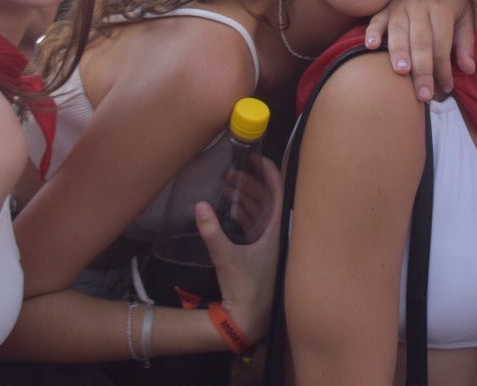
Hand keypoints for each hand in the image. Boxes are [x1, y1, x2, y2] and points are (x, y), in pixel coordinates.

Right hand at [200, 158, 281, 342]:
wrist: (250, 320)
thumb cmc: (246, 289)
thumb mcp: (226, 257)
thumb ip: (211, 232)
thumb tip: (199, 205)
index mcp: (277, 230)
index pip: (278, 191)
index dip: (269, 172)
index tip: (257, 157)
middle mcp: (277, 233)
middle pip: (266, 198)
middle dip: (250, 182)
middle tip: (232, 170)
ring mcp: (269, 244)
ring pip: (260, 211)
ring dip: (245, 197)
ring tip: (227, 184)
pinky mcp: (260, 254)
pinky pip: (255, 225)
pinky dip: (243, 214)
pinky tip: (229, 210)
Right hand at [365, 0, 475, 100]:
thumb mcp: (465, 13)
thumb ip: (466, 41)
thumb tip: (468, 70)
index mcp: (442, 10)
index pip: (442, 45)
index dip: (443, 69)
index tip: (446, 88)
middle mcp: (420, 8)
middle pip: (421, 42)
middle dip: (422, 69)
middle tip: (423, 95)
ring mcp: (400, 6)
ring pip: (398, 32)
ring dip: (398, 52)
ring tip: (401, 72)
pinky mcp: (386, 6)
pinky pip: (377, 18)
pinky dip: (372, 31)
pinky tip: (369, 46)